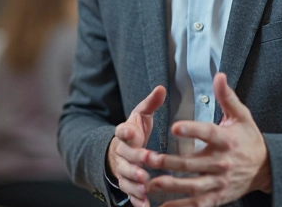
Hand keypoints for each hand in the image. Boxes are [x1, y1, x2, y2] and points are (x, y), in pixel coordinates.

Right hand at [107, 85, 166, 206]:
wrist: (119, 152)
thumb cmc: (136, 132)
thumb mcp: (140, 116)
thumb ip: (150, 103)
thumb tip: (161, 87)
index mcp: (125, 134)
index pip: (122, 131)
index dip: (125, 132)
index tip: (131, 132)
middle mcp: (121, 152)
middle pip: (126, 157)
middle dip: (135, 161)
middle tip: (145, 166)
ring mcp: (122, 169)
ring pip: (126, 177)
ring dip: (134, 182)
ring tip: (144, 187)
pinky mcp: (126, 183)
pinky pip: (129, 193)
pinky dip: (136, 200)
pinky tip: (145, 205)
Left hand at [143, 73, 270, 206]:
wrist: (266, 168)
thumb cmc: (249, 139)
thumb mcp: (242, 116)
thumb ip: (227, 97)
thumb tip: (218, 75)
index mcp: (226, 141)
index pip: (208, 134)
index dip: (192, 130)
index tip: (174, 127)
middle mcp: (222, 163)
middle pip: (193, 164)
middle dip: (168, 162)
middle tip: (147, 157)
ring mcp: (219, 182)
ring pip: (192, 186)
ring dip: (170, 185)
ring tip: (149, 182)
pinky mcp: (218, 197)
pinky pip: (197, 204)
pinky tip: (162, 206)